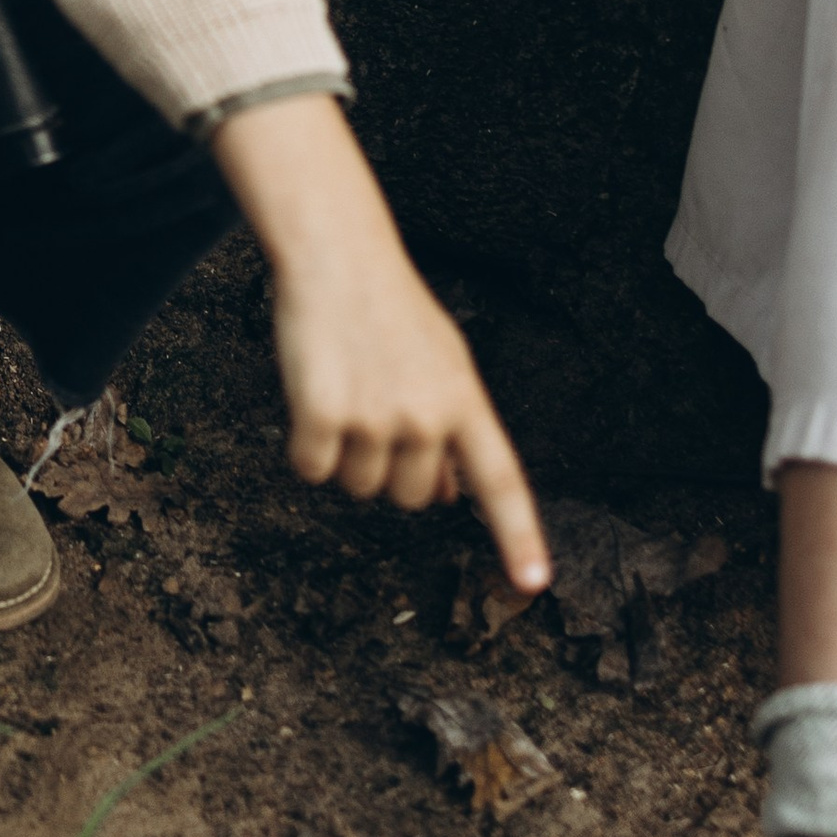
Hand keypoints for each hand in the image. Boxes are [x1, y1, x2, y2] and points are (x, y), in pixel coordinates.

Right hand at [214, 97, 550, 594]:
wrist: (336, 254)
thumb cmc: (389, 307)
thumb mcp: (441, 363)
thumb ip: (452, 430)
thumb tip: (446, 500)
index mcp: (465, 401)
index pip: (500, 481)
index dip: (518, 536)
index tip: (533, 582)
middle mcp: (427, 416)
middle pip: (410, 498)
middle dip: (388, 468)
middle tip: (374, 407)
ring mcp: (375, 417)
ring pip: (358, 486)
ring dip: (343, 453)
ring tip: (346, 388)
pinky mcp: (322, 414)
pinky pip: (311, 469)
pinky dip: (304, 446)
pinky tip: (312, 393)